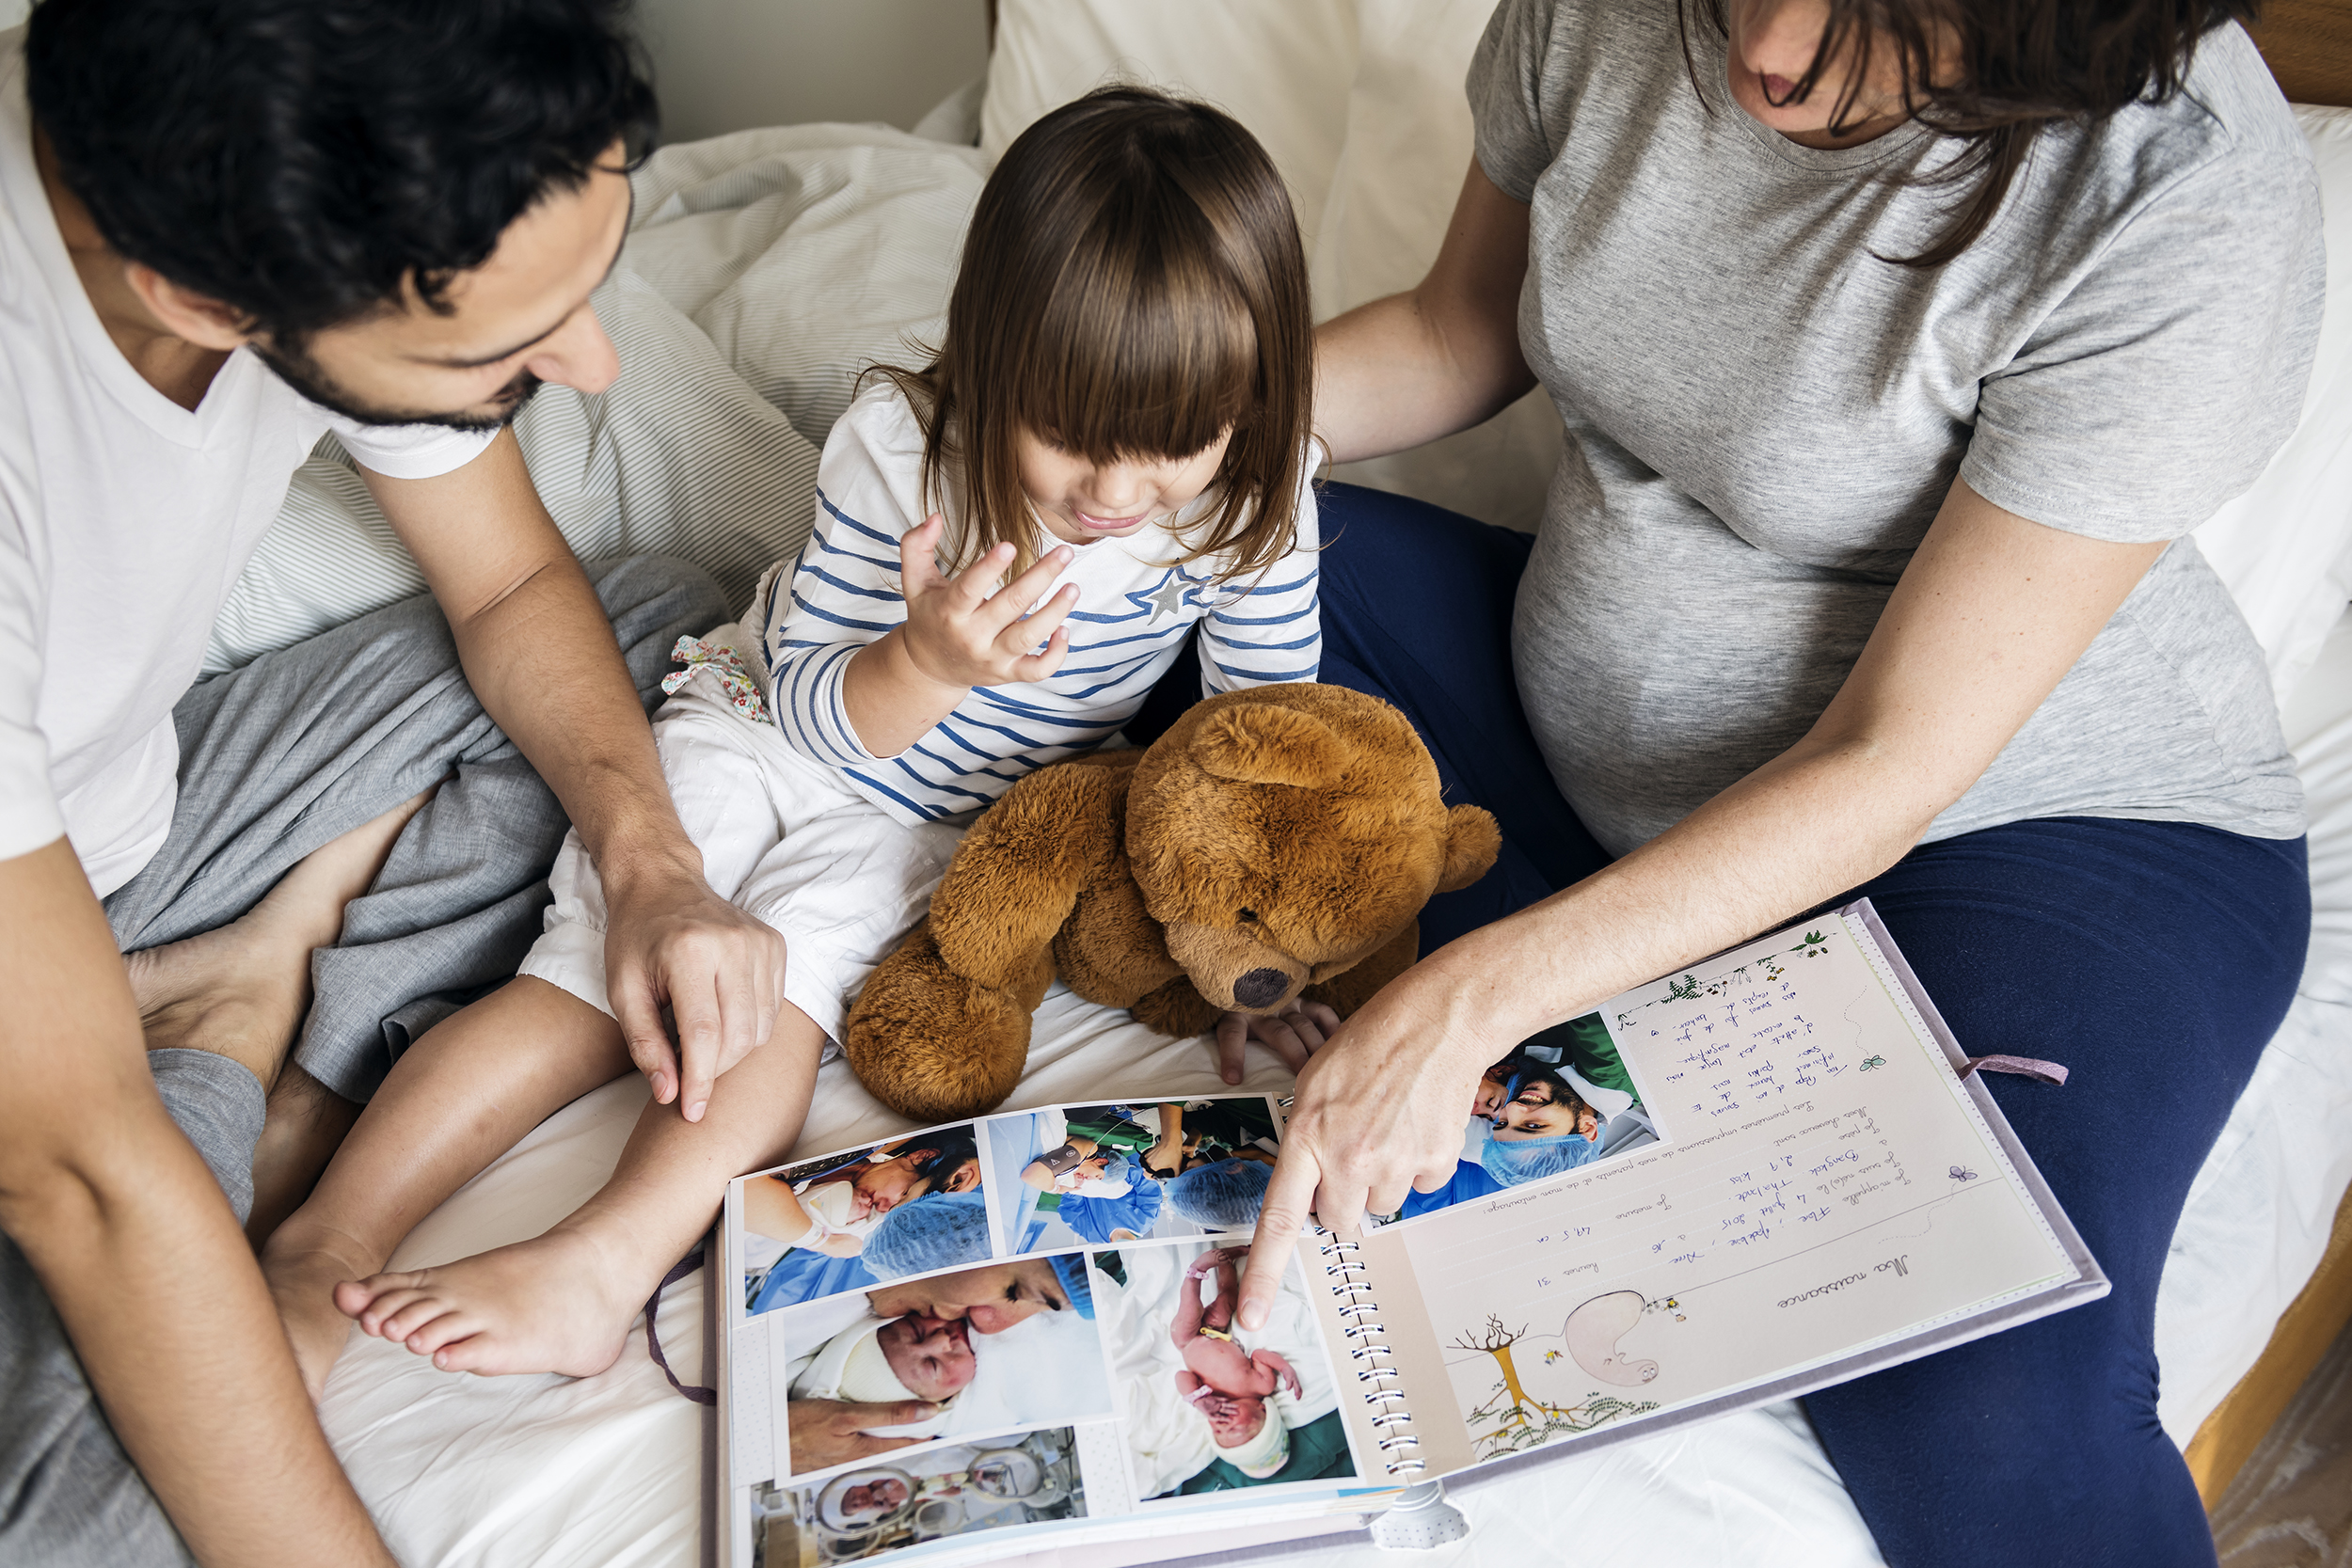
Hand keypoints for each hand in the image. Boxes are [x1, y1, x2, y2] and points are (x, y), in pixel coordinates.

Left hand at [603, 855, 786, 1122]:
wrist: (662, 884)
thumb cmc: (636, 939)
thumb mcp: (622, 991)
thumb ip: (645, 1043)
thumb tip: (669, 1094)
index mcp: (689, 950)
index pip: (703, 1033)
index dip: (699, 1080)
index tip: (691, 1112)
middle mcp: (733, 943)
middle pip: (738, 1035)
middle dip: (715, 1070)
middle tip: (689, 1077)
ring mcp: (761, 942)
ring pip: (761, 1027)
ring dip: (733, 1052)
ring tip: (702, 1046)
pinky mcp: (776, 944)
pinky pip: (773, 1008)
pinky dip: (750, 1028)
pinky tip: (724, 1020)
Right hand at [786, 1397, 938, 1468]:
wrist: (766, 1439)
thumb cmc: (801, 1427)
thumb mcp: (848, 1415)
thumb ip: (888, 1414)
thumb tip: (925, 1411)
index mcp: (868, 1450)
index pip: (913, 1441)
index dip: (932, 1425)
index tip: (948, 1408)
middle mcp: (860, 1458)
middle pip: (898, 1442)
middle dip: (916, 1426)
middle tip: (932, 1403)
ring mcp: (846, 1456)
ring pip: (880, 1442)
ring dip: (895, 1427)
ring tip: (908, 1406)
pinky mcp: (834, 1451)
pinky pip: (863, 1441)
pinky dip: (875, 1429)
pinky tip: (873, 1417)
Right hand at [896, 515, 1078, 690]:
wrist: (929, 667)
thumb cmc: (928, 616)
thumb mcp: (914, 581)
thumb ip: (916, 545)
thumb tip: (934, 517)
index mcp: (949, 610)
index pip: (969, 588)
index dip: (989, 568)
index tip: (1010, 545)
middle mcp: (971, 636)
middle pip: (1010, 606)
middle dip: (1040, 577)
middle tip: (1064, 552)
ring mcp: (992, 657)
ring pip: (1028, 637)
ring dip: (1055, 612)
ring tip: (1073, 587)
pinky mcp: (1007, 673)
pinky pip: (1038, 670)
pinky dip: (1056, 654)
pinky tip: (1064, 628)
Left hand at [1215, 1001, 1340, 1082]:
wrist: (1248, 988)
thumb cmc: (1241, 1024)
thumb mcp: (1230, 1034)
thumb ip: (1234, 1054)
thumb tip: (1228, 1088)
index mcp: (1237, 1016)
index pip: (1232, 1034)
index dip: (1233, 1056)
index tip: (1233, 1079)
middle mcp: (1263, 1008)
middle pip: (1279, 1033)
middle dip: (1294, 1055)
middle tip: (1304, 1078)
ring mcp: (1284, 1004)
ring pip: (1302, 1025)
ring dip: (1315, 1047)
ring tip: (1326, 1069)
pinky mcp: (1301, 1001)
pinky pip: (1320, 1011)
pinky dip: (1331, 1027)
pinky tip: (1338, 1044)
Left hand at [1238, 963, 1496, 1330]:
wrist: (1436, 1022)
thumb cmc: (1369, 1043)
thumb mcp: (1314, 1084)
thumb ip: (1307, 1141)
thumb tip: (1313, 1190)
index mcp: (1307, 1137)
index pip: (1279, 1220)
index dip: (1262, 1274)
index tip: (1249, 1318)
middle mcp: (1349, 1158)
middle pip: (1337, 1220)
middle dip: (1341, 1197)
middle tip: (1353, 1148)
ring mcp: (1394, 1163)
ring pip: (1380, 1205)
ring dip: (1381, 1178)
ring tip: (1388, 1125)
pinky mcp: (1435, 1162)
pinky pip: (1420, 1188)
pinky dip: (1418, 1165)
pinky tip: (1417, 1125)